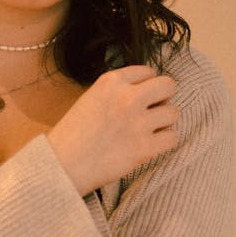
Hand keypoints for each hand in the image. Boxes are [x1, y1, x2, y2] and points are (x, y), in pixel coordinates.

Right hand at [48, 66, 178, 195]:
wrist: (61, 165)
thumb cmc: (72, 134)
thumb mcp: (91, 98)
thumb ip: (117, 91)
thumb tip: (146, 91)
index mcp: (111, 81)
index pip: (148, 71)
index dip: (147, 85)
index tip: (140, 97)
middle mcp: (127, 97)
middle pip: (168, 85)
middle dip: (163, 97)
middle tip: (152, 110)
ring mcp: (138, 122)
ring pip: (174, 112)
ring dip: (164, 121)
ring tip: (149, 130)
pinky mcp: (145, 147)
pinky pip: (173, 137)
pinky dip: (165, 142)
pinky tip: (150, 144)